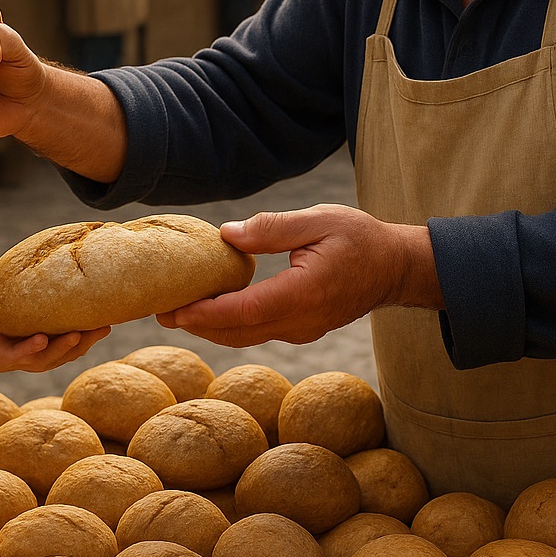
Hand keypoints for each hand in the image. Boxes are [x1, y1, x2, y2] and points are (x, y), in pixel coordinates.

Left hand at [156, 204, 440, 347]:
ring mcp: (302, 330)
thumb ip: (272, 229)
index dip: (204, 314)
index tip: (172, 309)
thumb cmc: (359, 238)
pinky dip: (231, 325)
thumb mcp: (318, 220)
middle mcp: (300, 321)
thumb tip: (227, 235)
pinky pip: (259, 332)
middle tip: (159, 310)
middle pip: (238, 332)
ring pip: (247, 336)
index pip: (243, 312)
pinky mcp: (302, 329)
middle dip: (196, 324)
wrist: (395, 268)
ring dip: (210, 327)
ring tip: (176, 310)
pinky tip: (213, 308)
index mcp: (303, 294)